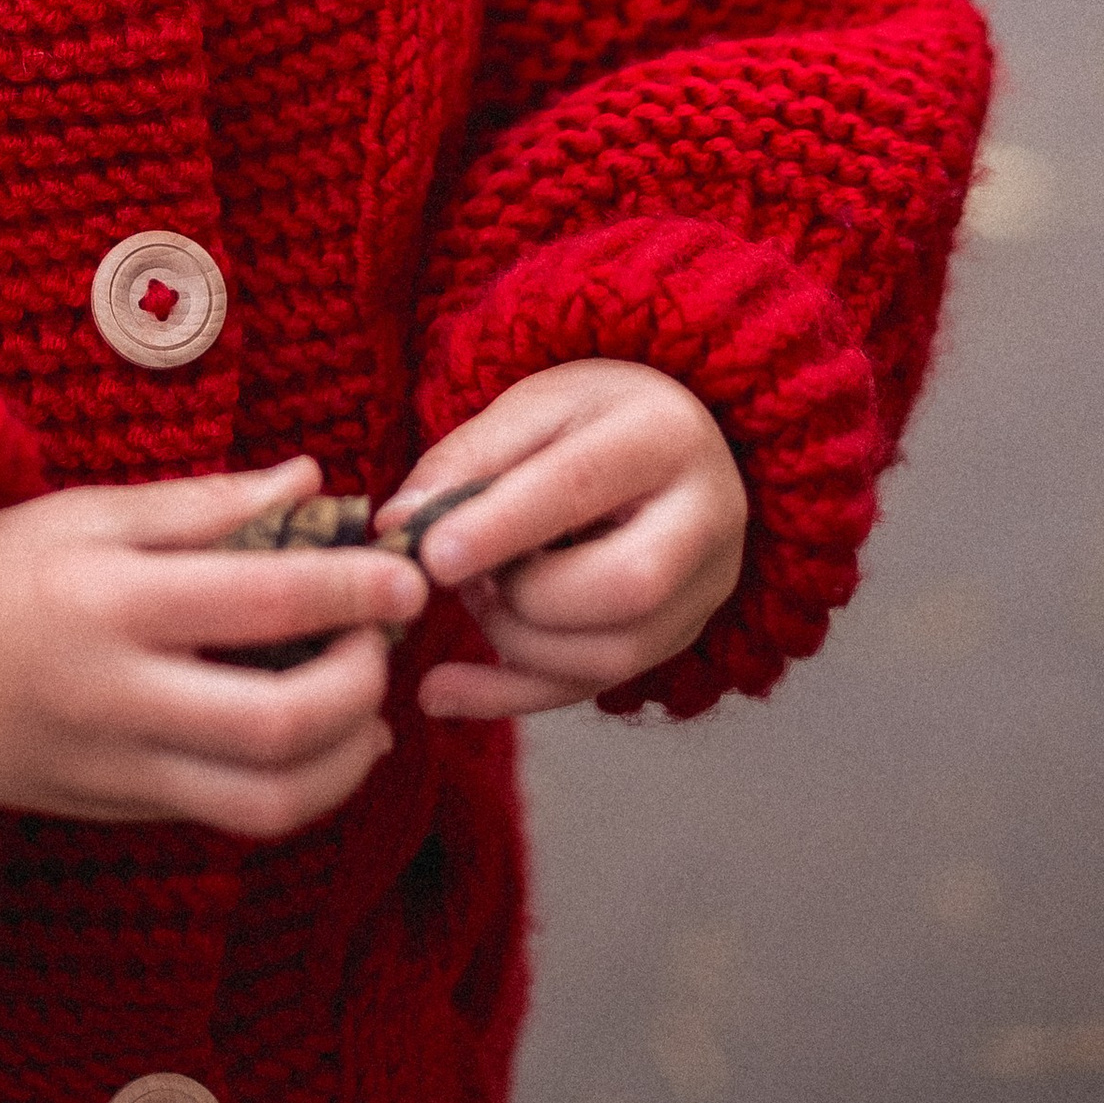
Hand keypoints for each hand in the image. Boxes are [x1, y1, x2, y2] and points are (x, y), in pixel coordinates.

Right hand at [0, 457, 426, 834]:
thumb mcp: (88, 511)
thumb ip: (207, 506)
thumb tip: (314, 480)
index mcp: (111, 599)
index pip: (261, 603)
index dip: (351, 591)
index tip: (406, 575)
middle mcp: (117, 695)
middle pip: (277, 724)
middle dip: (359, 686)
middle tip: (384, 640)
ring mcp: (114, 767)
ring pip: (264, 801)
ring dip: (343, 760)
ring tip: (367, 706)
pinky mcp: (115, 812)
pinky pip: (227, 818)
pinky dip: (296, 790)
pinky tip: (324, 746)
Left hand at [380, 363, 746, 721]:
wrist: (675, 445)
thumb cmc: (593, 419)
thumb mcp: (533, 407)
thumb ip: (466, 460)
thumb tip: (398, 523)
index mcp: (664, 434)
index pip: (582, 486)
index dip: (502, 526)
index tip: (432, 556)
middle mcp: (705, 519)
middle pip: (624, 587)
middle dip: (525, 595)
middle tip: (464, 572)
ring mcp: (702, 591)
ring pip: (613, 654)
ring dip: (516, 640)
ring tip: (475, 594)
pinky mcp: (677, 639)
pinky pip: (595, 689)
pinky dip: (510, 695)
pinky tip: (442, 691)